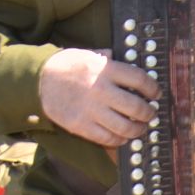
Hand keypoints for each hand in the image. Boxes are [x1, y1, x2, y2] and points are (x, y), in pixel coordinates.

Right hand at [38, 47, 159, 147]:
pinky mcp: (80, 126)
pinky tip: (123, 137)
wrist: (38, 80)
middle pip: (136, 107)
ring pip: (125, 127)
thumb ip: (111, 59)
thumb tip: (132, 62)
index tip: (156, 93)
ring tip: (141, 127)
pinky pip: (107, 138)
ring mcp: (91, 110)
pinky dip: (119, 140)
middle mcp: (101, 90)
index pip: (140, 80)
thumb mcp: (91, 54)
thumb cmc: (67, 65)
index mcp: (106, 70)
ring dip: (138, 129)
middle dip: (149, 113)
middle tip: (151, 113)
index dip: (153, 89)